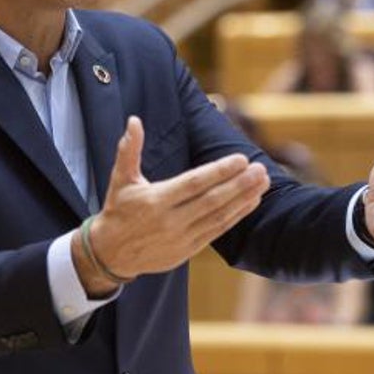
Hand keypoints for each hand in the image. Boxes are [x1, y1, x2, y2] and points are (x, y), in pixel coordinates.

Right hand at [73, 116, 269, 296]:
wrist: (111, 253)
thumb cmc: (118, 209)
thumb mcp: (120, 179)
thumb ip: (129, 149)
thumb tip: (134, 121)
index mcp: (155, 200)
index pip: (194, 183)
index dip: (219, 171)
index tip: (240, 159)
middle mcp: (170, 221)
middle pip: (212, 200)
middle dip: (239, 184)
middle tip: (260, 169)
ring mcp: (181, 238)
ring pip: (219, 217)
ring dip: (243, 199)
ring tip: (262, 183)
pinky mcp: (187, 250)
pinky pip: (217, 231)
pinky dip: (236, 216)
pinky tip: (250, 202)